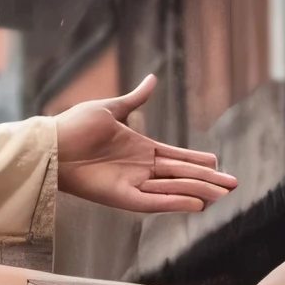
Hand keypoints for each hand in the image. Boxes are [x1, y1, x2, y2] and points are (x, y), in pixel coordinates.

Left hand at [55, 75, 237, 213]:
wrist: (52, 143)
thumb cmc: (75, 126)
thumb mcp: (112, 109)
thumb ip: (135, 100)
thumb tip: (152, 81)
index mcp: (140, 149)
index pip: (176, 157)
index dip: (197, 160)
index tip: (218, 163)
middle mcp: (139, 169)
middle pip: (180, 175)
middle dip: (207, 180)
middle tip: (232, 185)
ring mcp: (131, 184)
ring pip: (172, 190)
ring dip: (197, 191)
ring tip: (221, 195)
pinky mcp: (120, 197)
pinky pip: (152, 202)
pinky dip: (174, 202)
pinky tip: (195, 203)